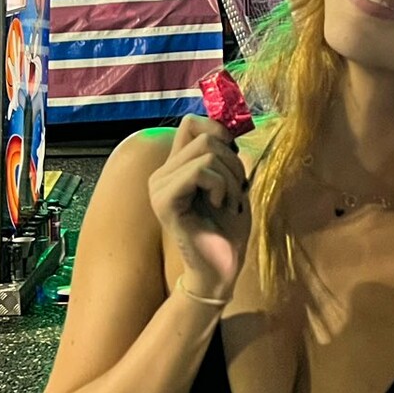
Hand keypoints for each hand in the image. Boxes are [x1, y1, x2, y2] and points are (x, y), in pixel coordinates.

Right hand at [147, 116, 250, 301]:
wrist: (221, 269)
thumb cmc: (227, 228)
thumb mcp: (232, 182)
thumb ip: (224, 155)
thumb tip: (230, 127)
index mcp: (176, 166)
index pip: (191, 123)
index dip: (218, 130)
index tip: (234, 157)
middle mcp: (162, 173)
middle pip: (204, 136)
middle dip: (232, 160)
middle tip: (233, 191)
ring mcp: (159, 187)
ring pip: (206, 152)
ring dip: (230, 177)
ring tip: (227, 201)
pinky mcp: (164, 202)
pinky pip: (199, 172)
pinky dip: (221, 186)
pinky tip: (220, 206)